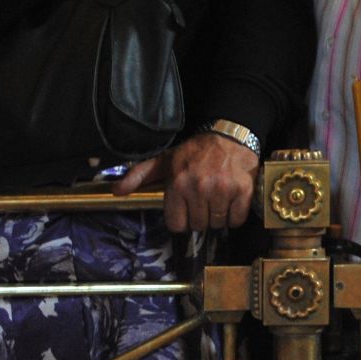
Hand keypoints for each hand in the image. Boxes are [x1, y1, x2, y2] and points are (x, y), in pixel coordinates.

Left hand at [113, 133, 257, 232]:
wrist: (229, 134)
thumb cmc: (196, 151)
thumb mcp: (165, 160)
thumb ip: (140, 175)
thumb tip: (117, 190)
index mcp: (178, 184)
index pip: (177, 224)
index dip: (182, 219)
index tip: (187, 210)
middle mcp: (199, 188)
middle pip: (198, 225)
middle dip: (200, 217)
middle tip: (204, 202)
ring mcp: (222, 190)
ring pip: (217, 223)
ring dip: (218, 216)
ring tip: (218, 200)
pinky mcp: (243, 190)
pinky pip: (237, 219)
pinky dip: (235, 215)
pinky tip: (231, 201)